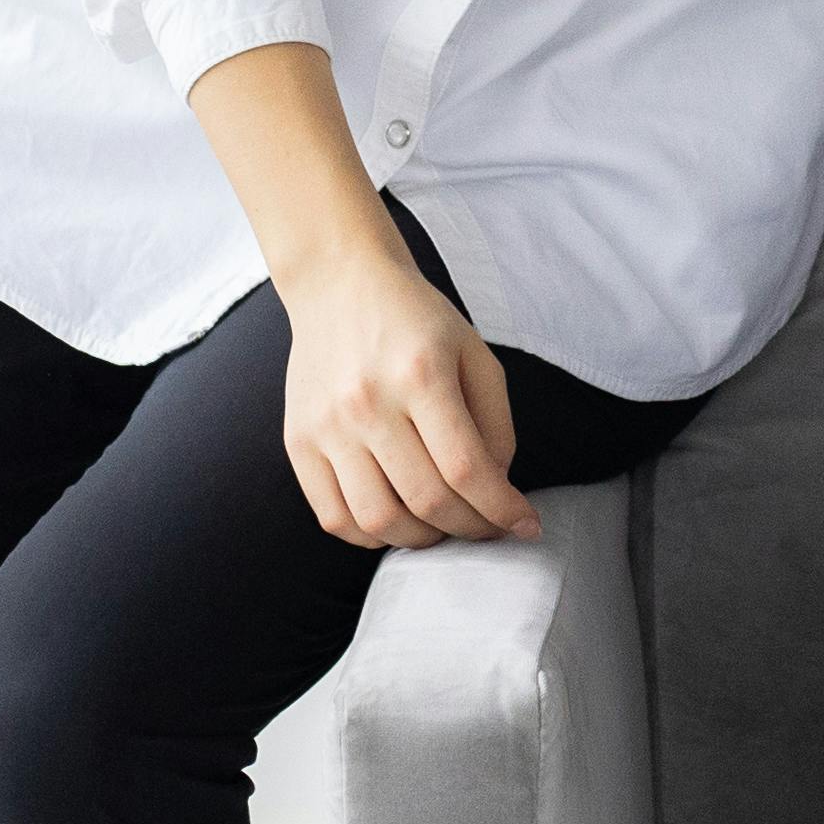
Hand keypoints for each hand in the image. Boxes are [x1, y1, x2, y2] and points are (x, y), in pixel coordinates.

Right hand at [277, 249, 540, 551]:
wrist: (339, 284)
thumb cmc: (415, 319)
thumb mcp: (473, 353)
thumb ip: (495, 423)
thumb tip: (497, 488)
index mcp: (420, 374)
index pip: (466, 468)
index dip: (502, 509)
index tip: (525, 525)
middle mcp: (368, 402)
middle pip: (426, 500)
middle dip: (470, 528)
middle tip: (488, 527)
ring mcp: (327, 426)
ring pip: (379, 519)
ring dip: (422, 540)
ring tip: (442, 526)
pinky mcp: (298, 441)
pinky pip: (334, 516)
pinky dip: (371, 536)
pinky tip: (397, 521)